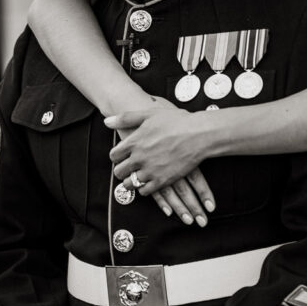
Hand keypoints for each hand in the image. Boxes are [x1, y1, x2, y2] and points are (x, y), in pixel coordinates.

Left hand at [105, 104, 214, 221]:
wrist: (199, 134)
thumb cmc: (176, 121)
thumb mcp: (149, 114)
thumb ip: (126, 118)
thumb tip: (107, 121)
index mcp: (134, 142)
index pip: (113, 156)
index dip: (116, 156)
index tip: (121, 156)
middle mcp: (139, 158)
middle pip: (119, 172)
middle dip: (121, 170)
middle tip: (127, 168)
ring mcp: (150, 171)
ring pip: (130, 184)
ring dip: (131, 181)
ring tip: (135, 177)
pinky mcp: (162, 181)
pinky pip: (145, 191)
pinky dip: (144, 188)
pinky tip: (148, 182)